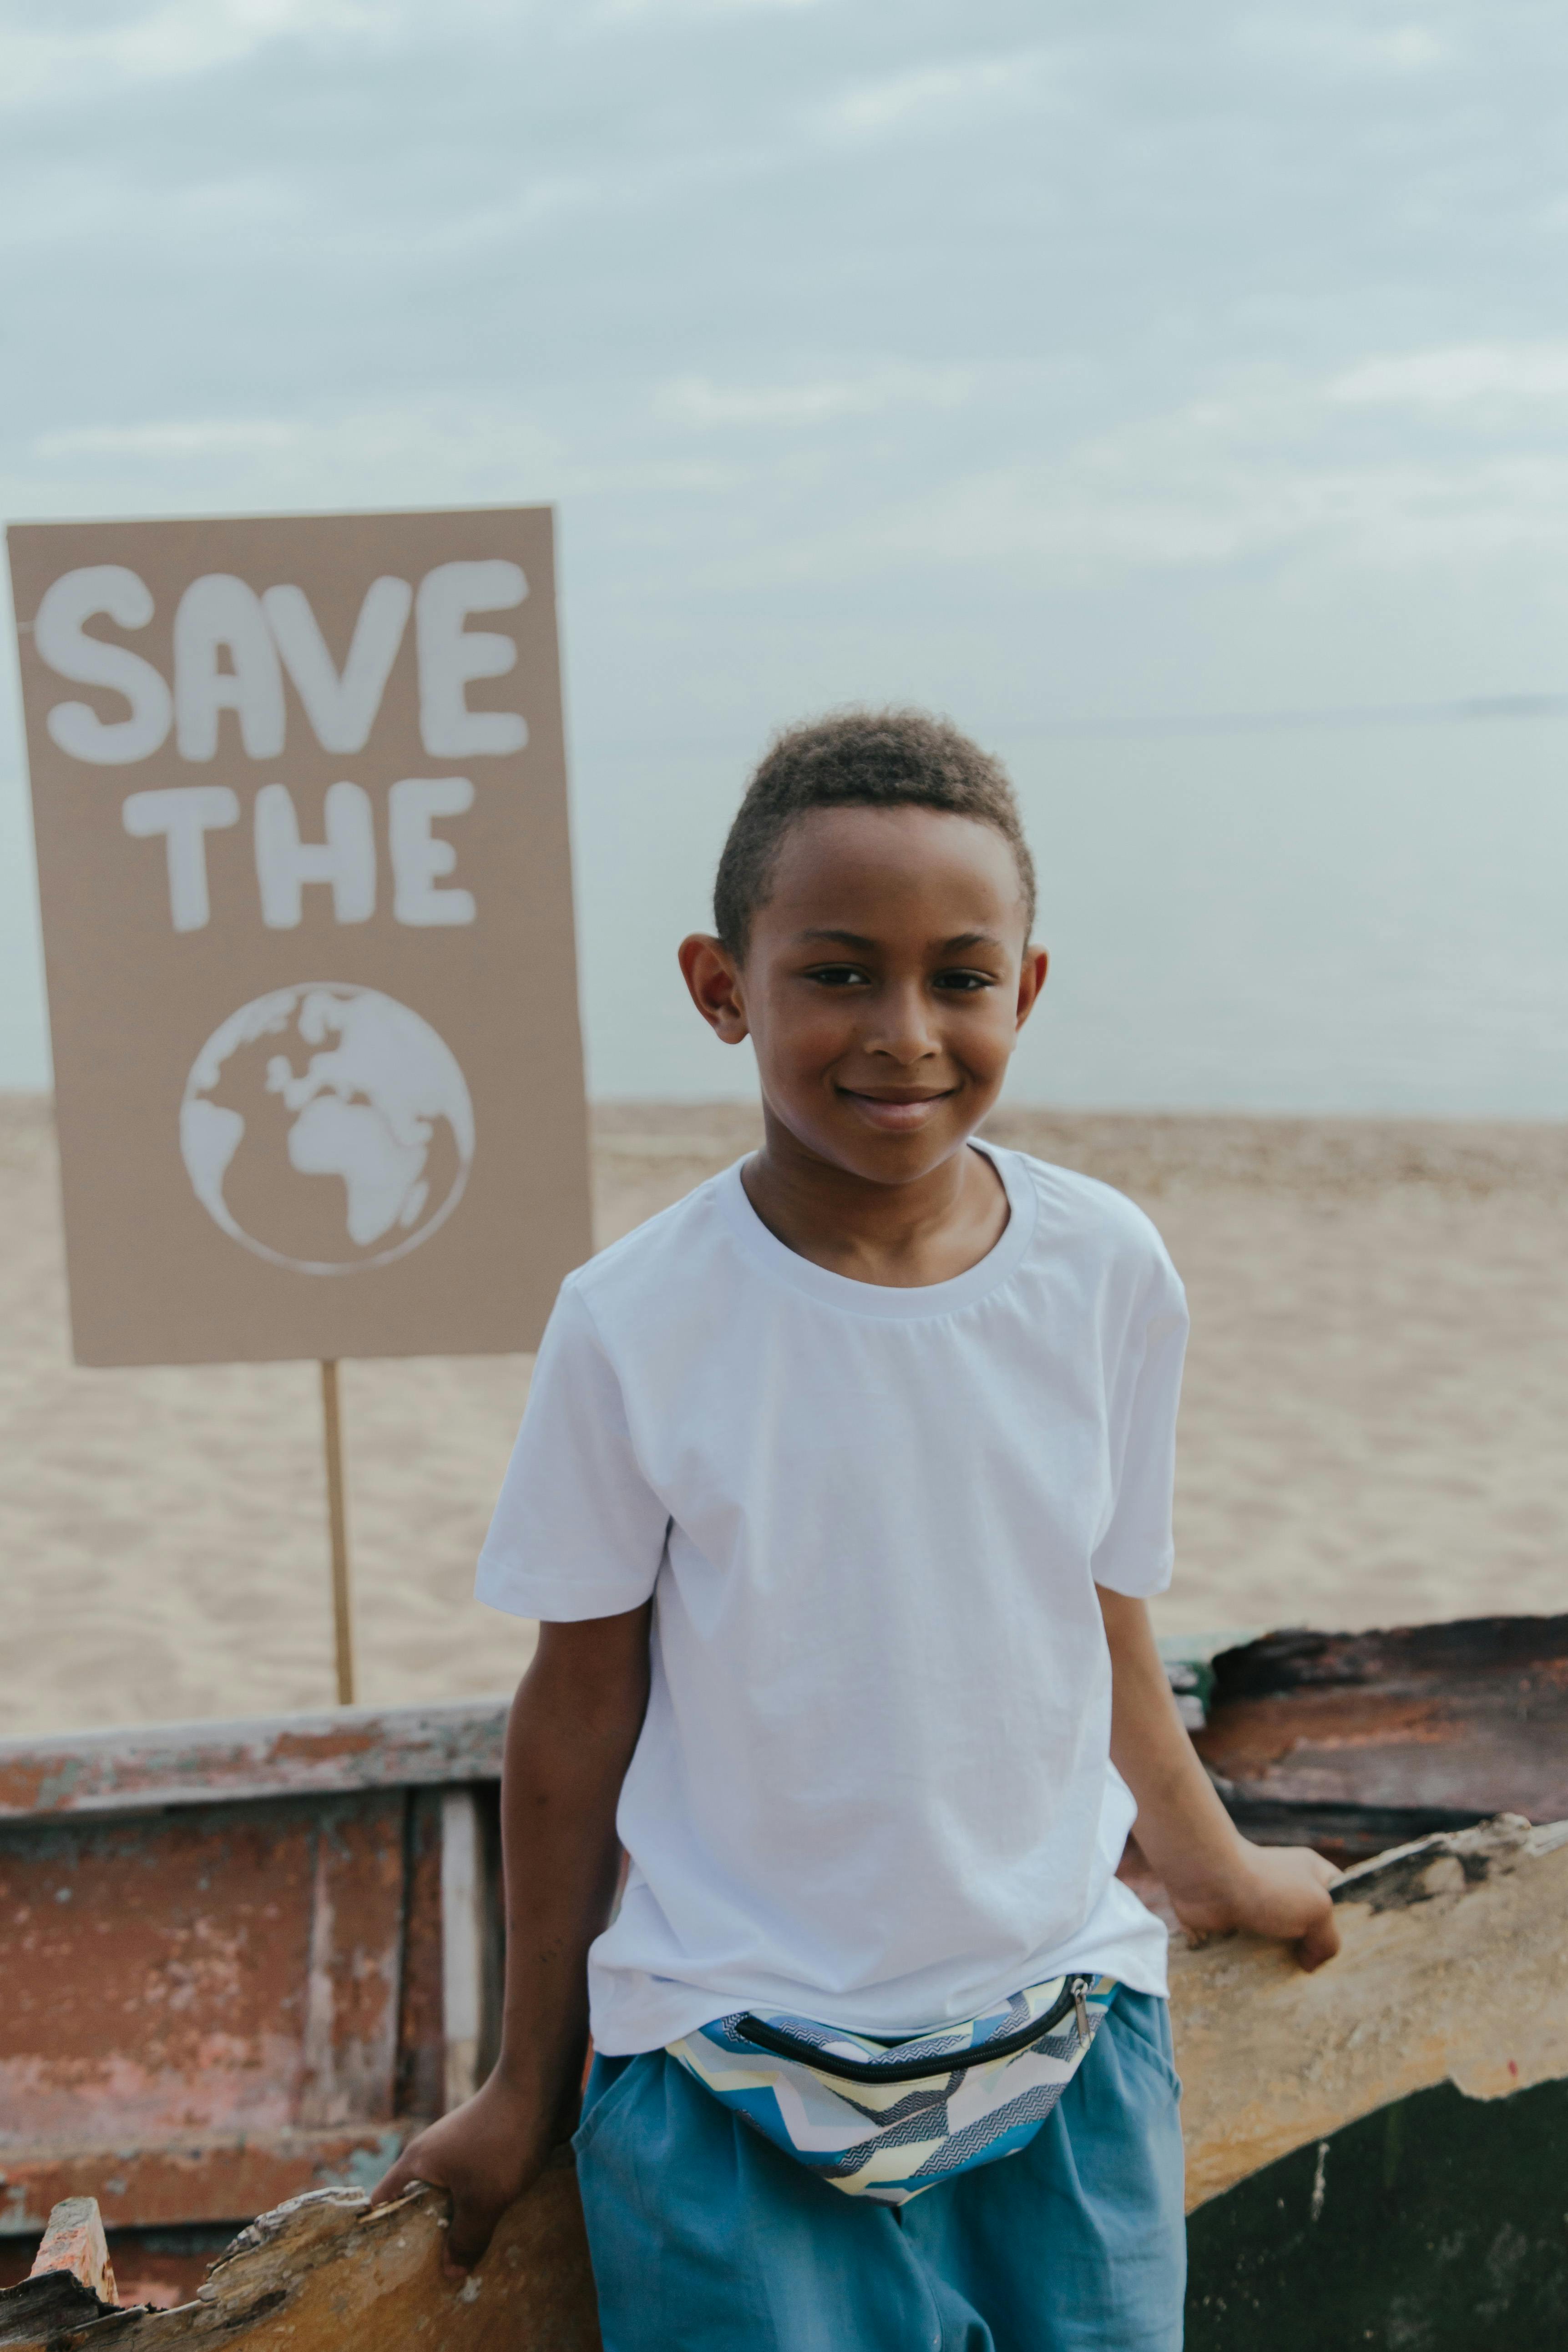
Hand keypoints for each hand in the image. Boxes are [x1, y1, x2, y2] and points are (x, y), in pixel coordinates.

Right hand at [369, 2072, 556, 2272]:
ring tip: (470, 2262)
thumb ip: (465, 2239)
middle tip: (436, 2277)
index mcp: (418, 2162)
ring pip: (454, 2195)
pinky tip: (499, 2230)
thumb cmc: (502, 2142)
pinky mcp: (488, 2147)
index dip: (381, 2232)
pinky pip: (478, 2184)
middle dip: (430, 2237)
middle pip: (421, 2202)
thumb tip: (450, 2273)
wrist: (540, 2087)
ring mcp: (462, 2148)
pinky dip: (484, 2206)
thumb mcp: (482, 2200)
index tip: (387, 2266)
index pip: (384, 2200)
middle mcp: (434, 2153)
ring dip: (462, 2223)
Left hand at [1170, 1840, 1341, 1972]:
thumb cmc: (1268, 1887)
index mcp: (1311, 1873)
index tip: (1350, 1959)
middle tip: (1324, 1984)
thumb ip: (1328, 1939)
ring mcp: (1262, 1905)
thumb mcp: (1317, 1909)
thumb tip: (1311, 1964)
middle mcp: (1288, 1887)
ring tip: (1298, 1993)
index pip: (1341, 1900)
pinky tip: (1270, 1987)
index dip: (1347, 1928)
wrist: (1207, 1881)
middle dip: (1315, 1953)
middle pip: (1311, 1926)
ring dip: (1286, 1964)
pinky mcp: (1239, 1923)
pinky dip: (1261, 1966)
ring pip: (1283, 1942)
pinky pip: (1256, 1950)